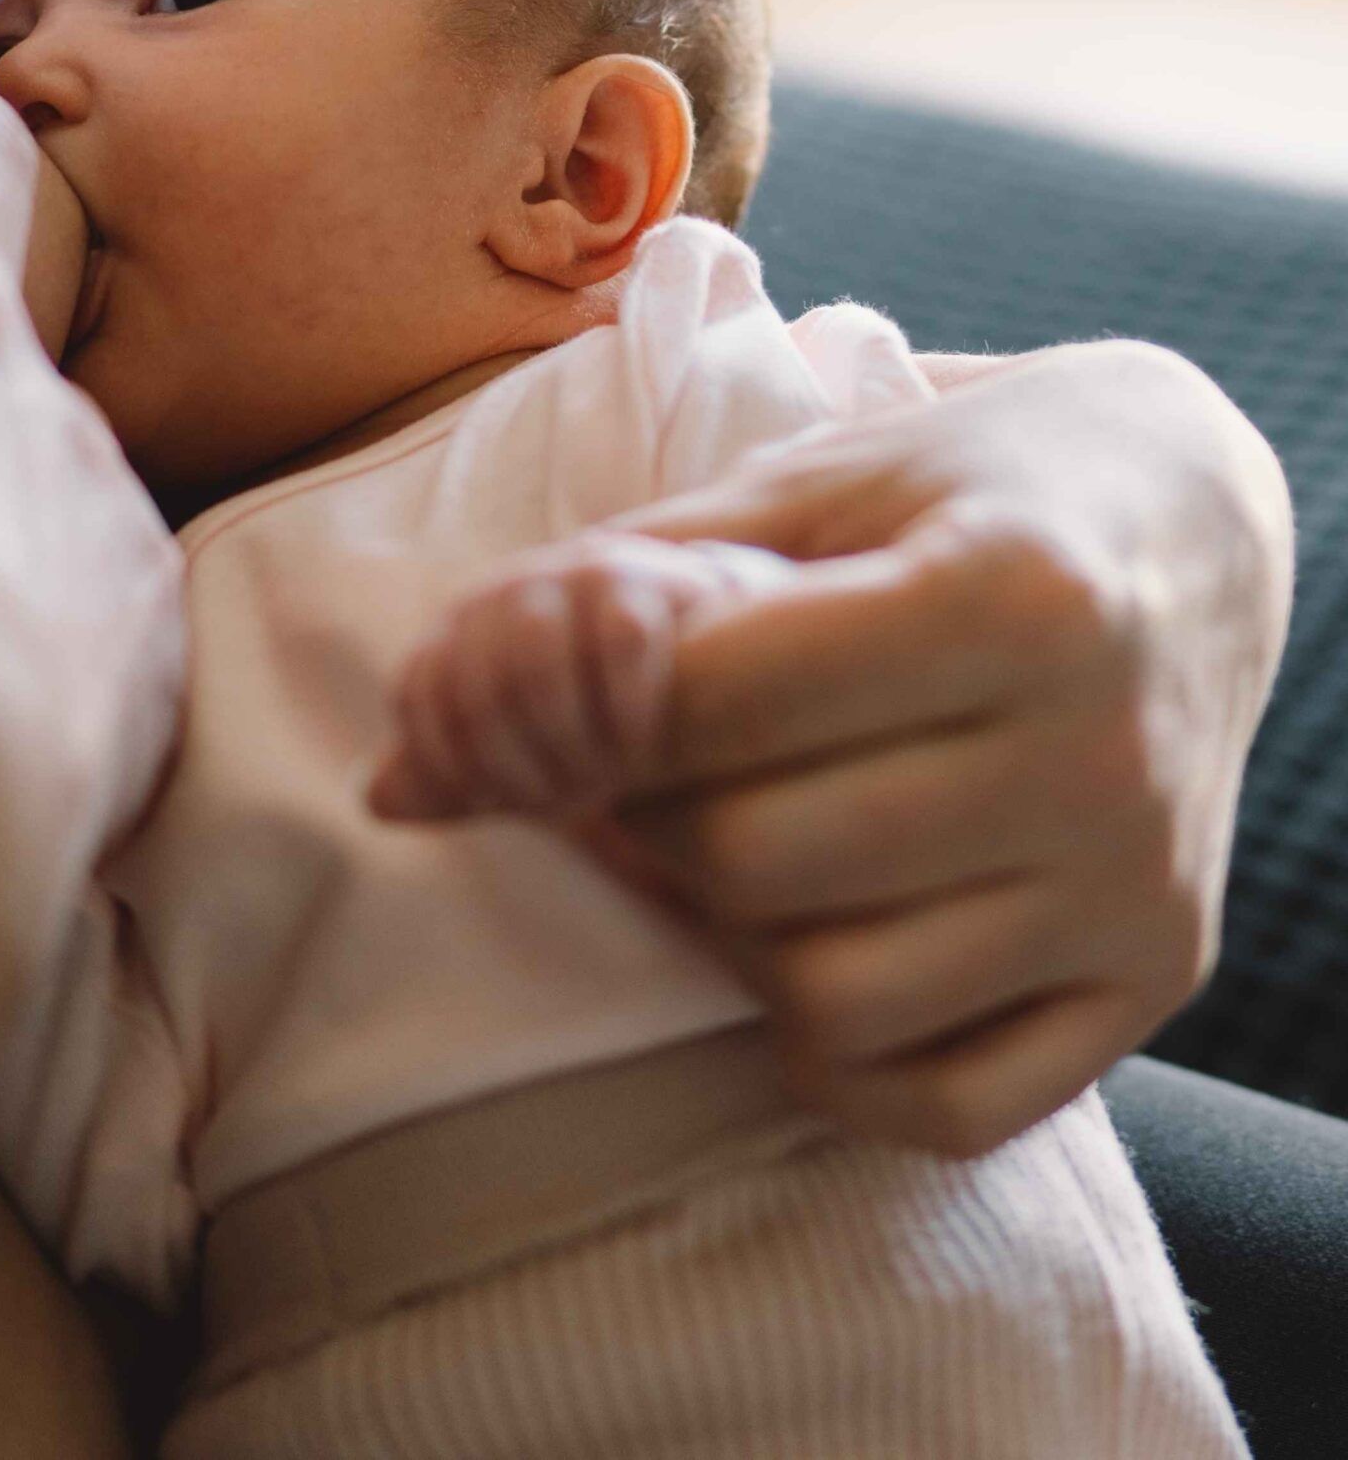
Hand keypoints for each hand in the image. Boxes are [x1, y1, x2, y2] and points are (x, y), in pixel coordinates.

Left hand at [370, 537, 789, 820]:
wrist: (698, 644)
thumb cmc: (588, 709)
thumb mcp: (516, 748)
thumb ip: (450, 773)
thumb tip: (373, 801)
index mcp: (458, 628)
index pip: (418, 693)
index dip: (449, 764)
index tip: (496, 804)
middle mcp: (502, 592)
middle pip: (476, 686)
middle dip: (517, 764)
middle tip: (565, 804)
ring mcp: (569, 575)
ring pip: (534, 659)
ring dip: (568, 739)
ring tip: (606, 780)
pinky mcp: (642, 580)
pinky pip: (620, 643)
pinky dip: (627, 709)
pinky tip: (644, 744)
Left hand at [551, 347, 1289, 1156]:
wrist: (1181, 527)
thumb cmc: (956, 487)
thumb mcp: (796, 481)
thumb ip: (607, 597)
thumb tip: (404, 769)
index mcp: (1010, 596)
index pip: (709, 707)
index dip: (584, 714)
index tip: (563, 701)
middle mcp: (1094, 760)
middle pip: (751, 862)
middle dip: (643, 815)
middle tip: (640, 767)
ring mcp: (1133, 895)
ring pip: (829, 997)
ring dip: (723, 928)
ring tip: (732, 832)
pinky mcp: (1151, 987)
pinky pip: (935, 1103)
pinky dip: (831, 1044)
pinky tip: (814, 929)